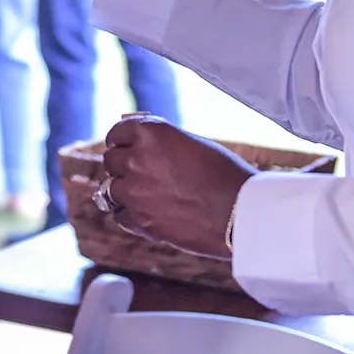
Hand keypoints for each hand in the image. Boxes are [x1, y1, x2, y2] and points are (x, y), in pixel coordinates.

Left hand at [97, 115, 254, 258]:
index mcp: (151, 133)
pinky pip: (119, 215)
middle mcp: (136, 158)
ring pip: (110, 189)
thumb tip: (137, 138)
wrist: (242, 214)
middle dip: (122, 166)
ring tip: (146, 196)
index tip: (124, 148)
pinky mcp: (139, 220)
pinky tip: (148, 214)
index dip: (121, 142)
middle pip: (111, 161)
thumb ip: (160, 141)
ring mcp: (134, 191)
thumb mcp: (191, 144)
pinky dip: (129, 215)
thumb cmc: (225, 175)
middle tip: (140, 174)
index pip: (117, 134)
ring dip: (125, 191)